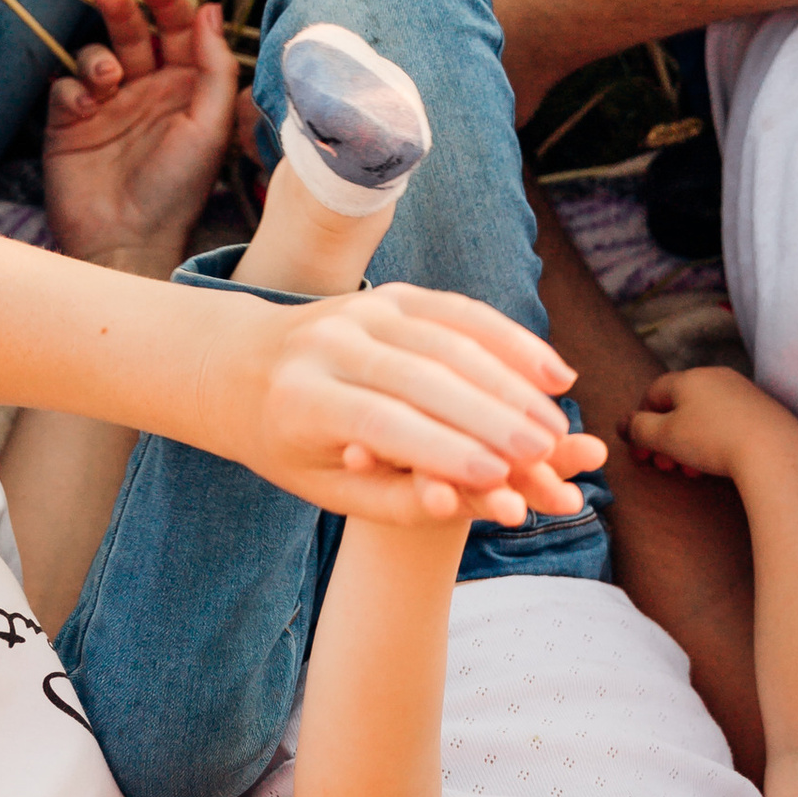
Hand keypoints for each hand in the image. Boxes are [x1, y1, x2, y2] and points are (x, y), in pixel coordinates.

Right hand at [41, 0, 239, 275]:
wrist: (125, 241)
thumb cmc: (177, 190)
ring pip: (96, 52)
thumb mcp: (208, 126)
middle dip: (124, 8)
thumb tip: (210, 8)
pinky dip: (73, 88)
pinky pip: (65, 85)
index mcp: (186, 87)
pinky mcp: (69, 122)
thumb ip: (214, 66)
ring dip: (99, 54)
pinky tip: (84, 107)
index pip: (177, 28)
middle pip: (133, 31)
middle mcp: (146, 90)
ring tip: (106, 79)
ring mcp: (106, 104)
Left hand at [238, 283, 606, 527]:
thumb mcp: (327, 488)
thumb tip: (463, 504)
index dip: (443, 449)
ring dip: (514, 382)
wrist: (239, 367)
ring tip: (558, 428)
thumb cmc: (290, 447)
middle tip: (548, 455)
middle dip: (492, 416)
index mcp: (302, 398)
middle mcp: (329, 341)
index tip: (500, 478)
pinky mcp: (391, 292)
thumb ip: (395, 500)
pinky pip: (462, 310)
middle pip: (424, 376)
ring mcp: (362, 307)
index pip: (382, 422)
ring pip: (451, 338)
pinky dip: (512, 340)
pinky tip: (553, 374)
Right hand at [626, 363, 797, 480]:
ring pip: (703, 417)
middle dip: (665, 439)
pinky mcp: (763, 410)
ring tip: (689, 472)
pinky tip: (715, 466)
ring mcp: (742, 392)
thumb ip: (639, 429)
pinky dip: (714, 443)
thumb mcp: (665, 437)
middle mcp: (716, 377)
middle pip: (679, 406)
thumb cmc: (714, 441)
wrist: (773, 451)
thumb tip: (625, 424)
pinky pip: (728, 423)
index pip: (654, 392)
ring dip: (688, 445)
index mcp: (689, 378)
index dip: (641, 421)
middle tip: (663, 466)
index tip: (641, 448)